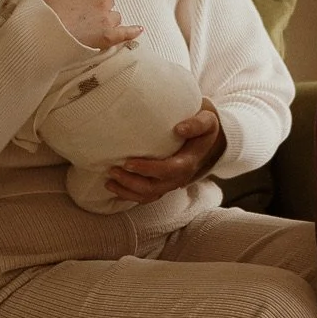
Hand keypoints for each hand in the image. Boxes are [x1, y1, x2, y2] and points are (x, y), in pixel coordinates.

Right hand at [29, 0, 142, 50]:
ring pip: (114, 16)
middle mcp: (102, 2)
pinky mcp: (107, 38)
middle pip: (107, 1)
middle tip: (80, 14)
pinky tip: (138, 30)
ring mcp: (106, 21)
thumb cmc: (39, 9)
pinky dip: (131, 32)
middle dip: (97, 6)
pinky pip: (125, 33)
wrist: (38, 37)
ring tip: (90, 27)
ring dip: (106, 20)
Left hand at [105, 103, 226, 202]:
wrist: (206, 139)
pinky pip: (146, 197)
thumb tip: (179, 129)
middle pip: (154, 188)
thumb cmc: (203, 126)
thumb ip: (197, 124)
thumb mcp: (207, 120)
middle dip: (131, 182)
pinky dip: (130, 196)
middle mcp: (180, 178)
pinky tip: (115, 189)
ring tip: (109, 182)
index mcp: (189, 162)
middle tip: (112, 170)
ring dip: (128, 192)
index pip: (168, 170)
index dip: (148, 169)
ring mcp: (171, 184)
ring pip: (149, 196)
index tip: (128, 162)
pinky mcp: (163, 185)